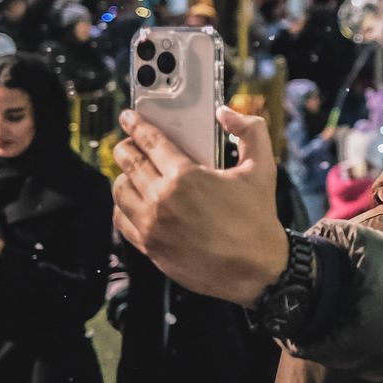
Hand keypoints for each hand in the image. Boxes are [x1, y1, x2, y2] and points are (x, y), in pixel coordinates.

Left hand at [113, 106, 287, 306]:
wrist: (256, 269)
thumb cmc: (258, 219)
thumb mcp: (262, 169)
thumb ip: (250, 131)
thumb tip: (225, 113)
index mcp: (186, 177)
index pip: (150, 141)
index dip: (136, 125)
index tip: (128, 117)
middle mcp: (162, 199)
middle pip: (128, 162)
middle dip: (125, 146)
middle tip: (128, 142)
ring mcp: (152, 225)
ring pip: (120, 190)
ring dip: (123, 176)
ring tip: (133, 172)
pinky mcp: (149, 246)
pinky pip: (121, 219)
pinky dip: (123, 206)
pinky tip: (134, 201)